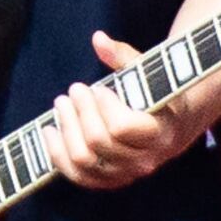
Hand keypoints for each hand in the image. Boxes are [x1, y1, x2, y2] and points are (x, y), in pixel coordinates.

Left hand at [48, 30, 190, 190]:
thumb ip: (125, 57)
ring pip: (84, 159)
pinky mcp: (108, 181)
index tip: (98, 88)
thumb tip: (98, 39)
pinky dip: (57, 154)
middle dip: (81, 112)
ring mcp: (125, 174)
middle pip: (98, 141)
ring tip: (60, 104)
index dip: (104, 106)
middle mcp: (144, 160)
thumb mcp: (148, 74)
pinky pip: (77, 175)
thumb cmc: (157, 95)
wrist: (171, 128)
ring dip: (66, 129)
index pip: (122, 127)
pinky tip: (49, 131)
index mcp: (159, 133)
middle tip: (74, 90)